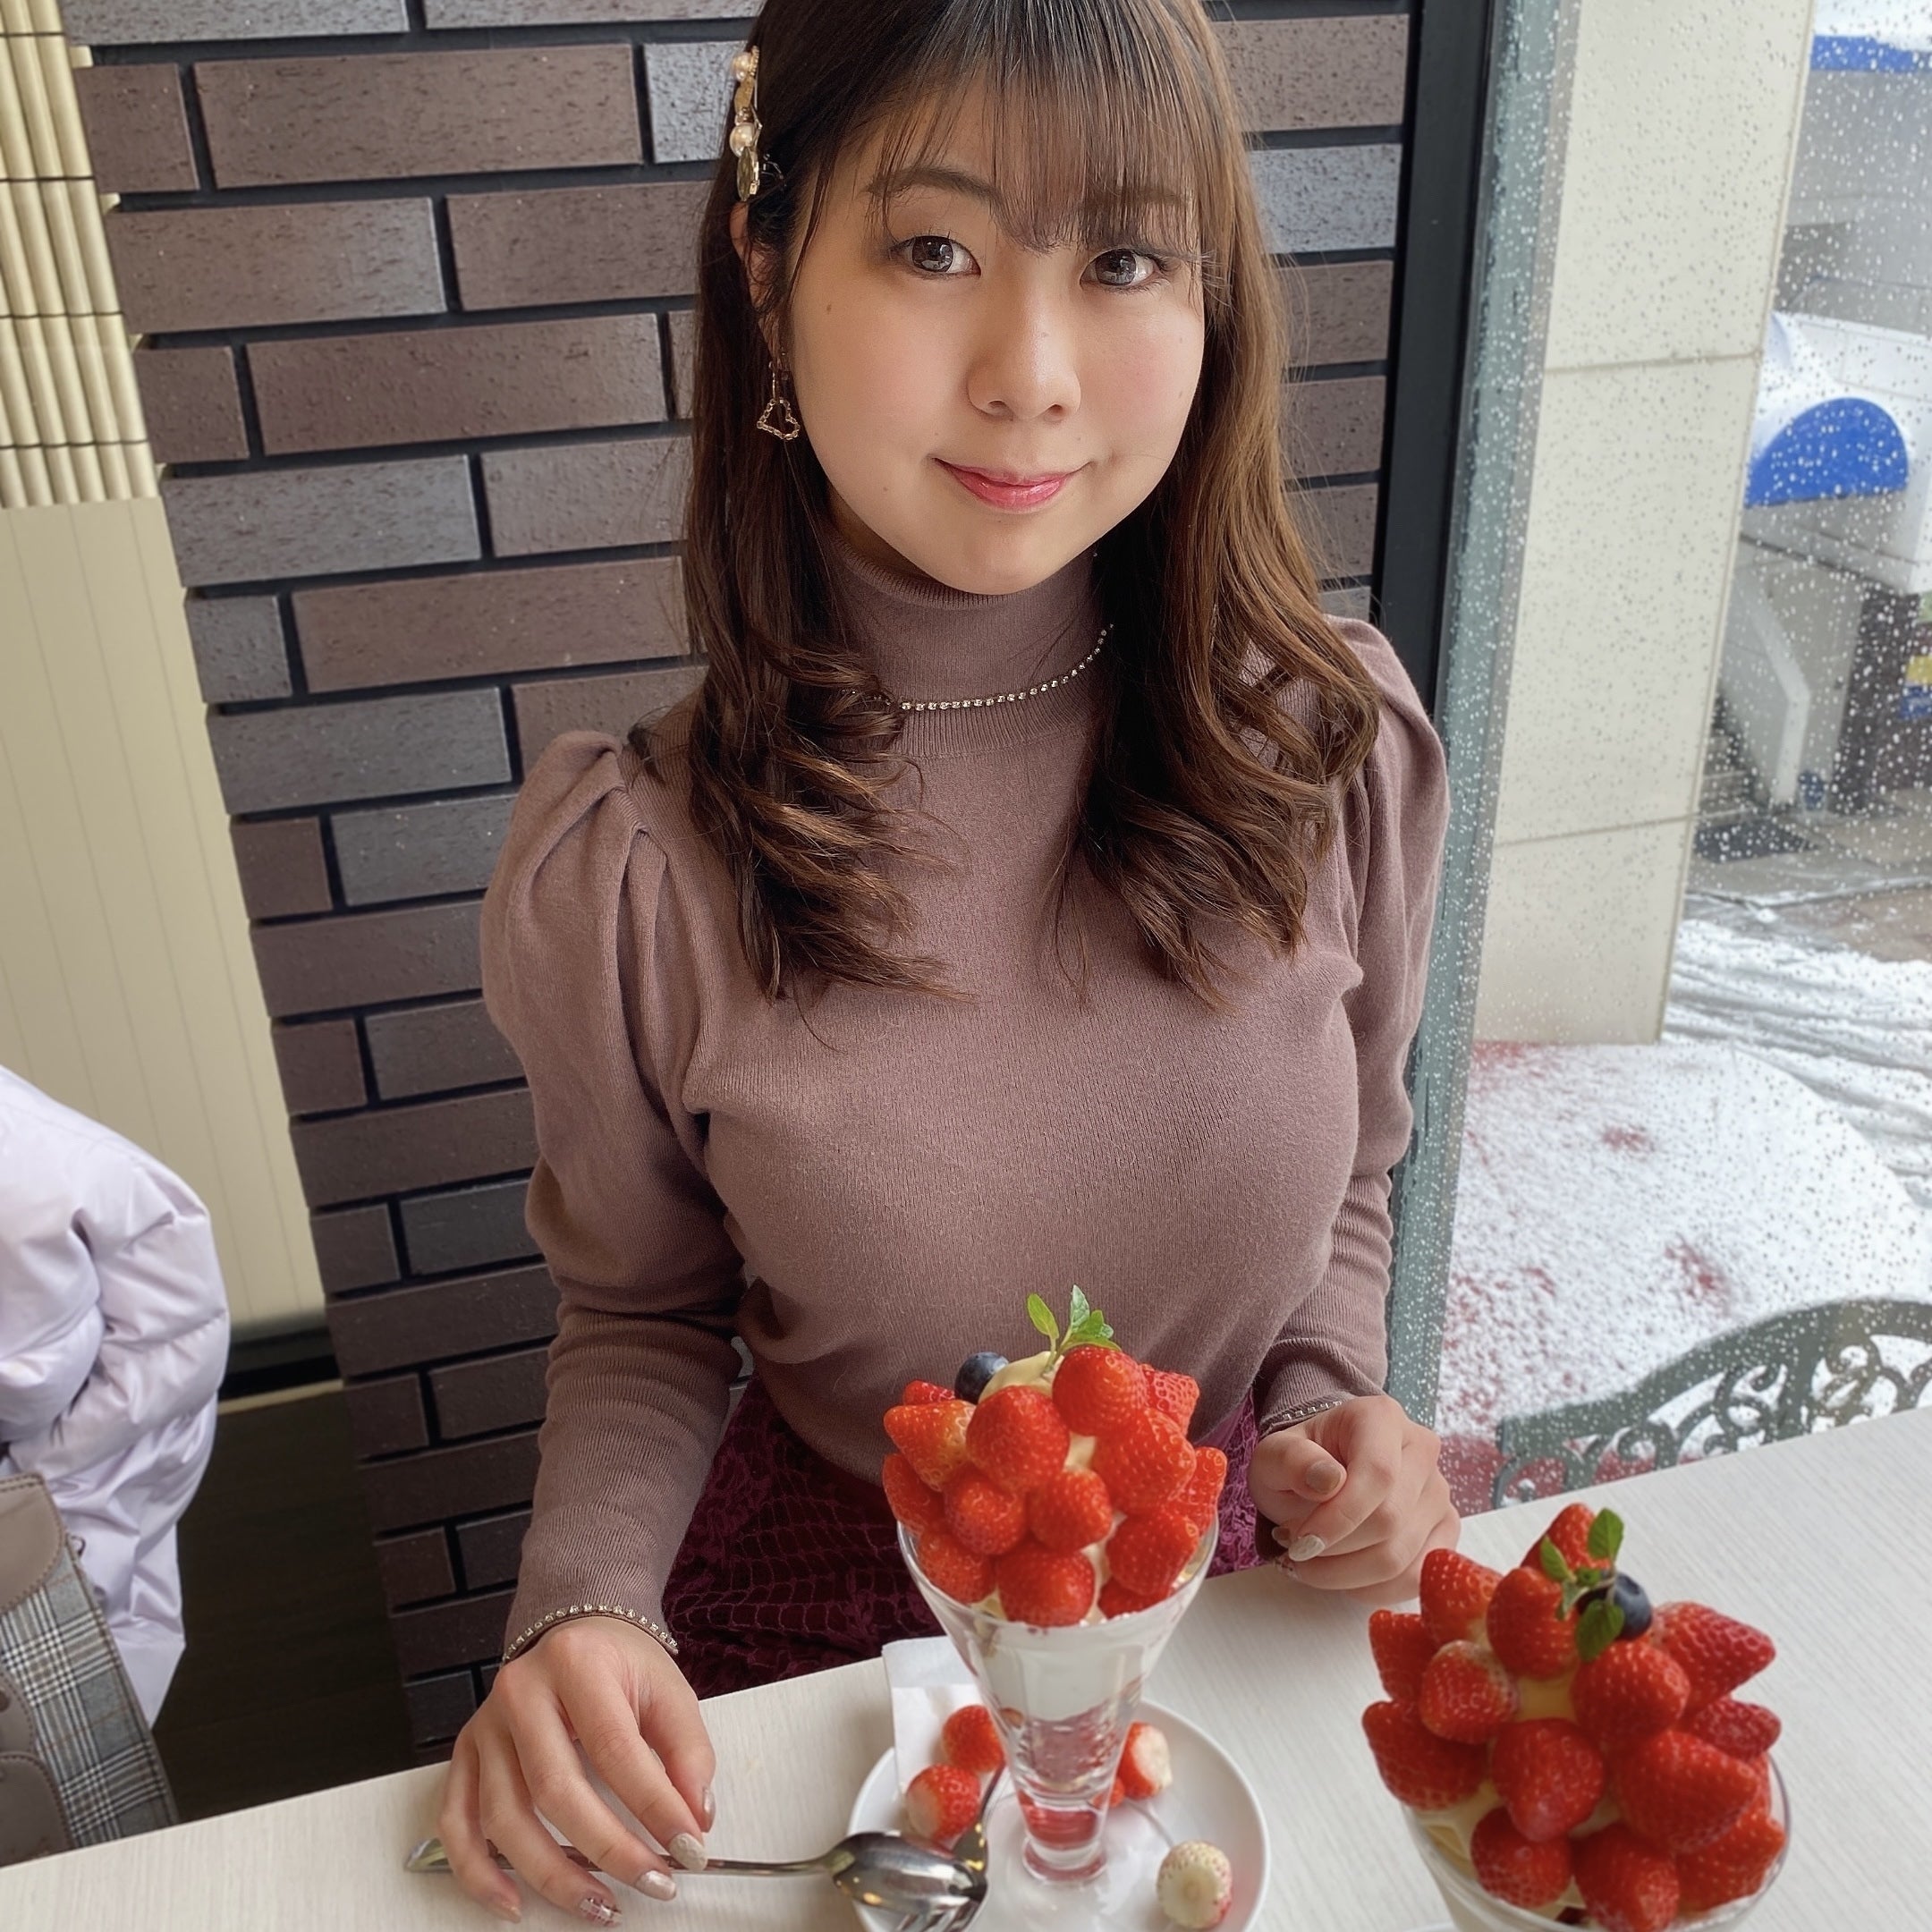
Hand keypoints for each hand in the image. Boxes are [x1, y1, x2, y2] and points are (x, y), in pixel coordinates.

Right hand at [437, 1615, 715, 1922]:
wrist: (574, 1634)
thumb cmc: (619, 1665)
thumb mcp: (667, 1689)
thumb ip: (688, 1752)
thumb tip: (695, 1820)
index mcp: (576, 1663)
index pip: (615, 1749)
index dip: (655, 1807)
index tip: (688, 1849)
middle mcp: (520, 1692)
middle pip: (556, 1789)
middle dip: (609, 1849)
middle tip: (655, 1882)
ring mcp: (485, 1726)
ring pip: (504, 1818)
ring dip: (552, 1876)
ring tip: (601, 1906)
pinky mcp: (465, 1754)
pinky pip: (456, 1823)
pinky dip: (478, 1873)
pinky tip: (513, 1903)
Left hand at [1248, 1394, 1457, 1602]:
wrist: (1322, 1471)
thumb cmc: (1299, 1461)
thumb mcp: (1276, 1455)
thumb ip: (1293, 1461)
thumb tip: (1328, 1480)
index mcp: (1382, 1418)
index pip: (1378, 1473)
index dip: (1340, 1517)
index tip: (1299, 1543)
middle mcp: (1422, 1450)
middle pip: (1391, 1520)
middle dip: (1336, 1549)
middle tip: (1297, 1550)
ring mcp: (1439, 1493)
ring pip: (1403, 1557)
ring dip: (1348, 1574)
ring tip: (1312, 1562)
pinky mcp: (1444, 1531)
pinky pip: (1417, 1577)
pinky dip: (1374, 1589)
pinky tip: (1344, 1576)